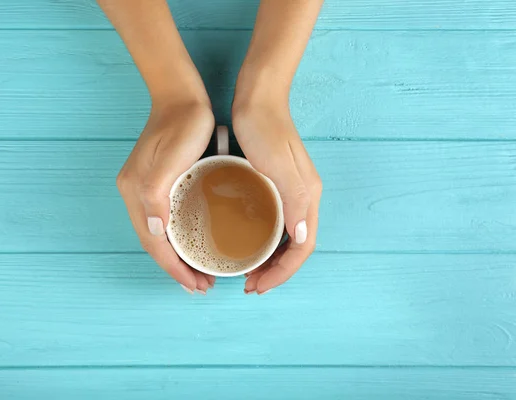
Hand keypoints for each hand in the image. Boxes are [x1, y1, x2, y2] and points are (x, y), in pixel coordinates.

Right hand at [117, 100, 215, 293]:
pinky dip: (177, 239)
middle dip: (176, 268)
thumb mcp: (171, 159)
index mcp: (136, 192)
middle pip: (154, 243)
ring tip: (199, 274)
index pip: (153, 242)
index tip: (195, 285)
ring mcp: (145, 189)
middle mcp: (135, 194)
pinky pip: (165, 221)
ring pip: (160, 235)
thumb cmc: (182, 125)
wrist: (182, 97)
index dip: (173, 267)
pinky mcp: (158, 183)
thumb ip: (156, 195)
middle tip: (202, 285)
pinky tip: (192, 244)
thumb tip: (155, 232)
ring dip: (177, 257)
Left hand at [232, 100, 321, 294]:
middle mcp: (303, 197)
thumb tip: (303, 238)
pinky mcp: (276, 184)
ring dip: (270, 259)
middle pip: (296, 247)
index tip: (259, 285)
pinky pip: (275, 222)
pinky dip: (264, 240)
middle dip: (276, 271)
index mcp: (308, 197)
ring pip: (285, 237)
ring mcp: (290, 191)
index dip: (283, 272)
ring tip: (248, 272)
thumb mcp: (278, 165)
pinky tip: (246, 243)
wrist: (257, 97)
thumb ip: (295, 200)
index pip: (303, 248)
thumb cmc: (264, 128)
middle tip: (250, 285)